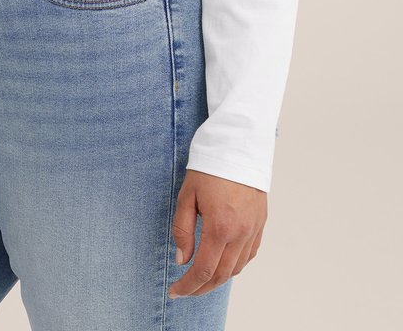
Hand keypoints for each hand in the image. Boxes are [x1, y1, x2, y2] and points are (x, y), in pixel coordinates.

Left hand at [168, 168, 266, 298]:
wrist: (238, 146)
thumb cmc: (209, 168)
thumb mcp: (186, 195)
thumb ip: (183, 229)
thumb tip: (182, 260)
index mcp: (220, 226)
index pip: (204, 270)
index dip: (188, 286)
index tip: (175, 292)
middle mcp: (240, 233)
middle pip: (221, 275)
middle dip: (201, 288)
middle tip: (185, 291)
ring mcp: (253, 230)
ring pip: (237, 268)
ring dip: (218, 279)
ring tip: (201, 280)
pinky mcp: (261, 224)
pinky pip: (249, 254)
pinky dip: (235, 265)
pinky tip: (222, 263)